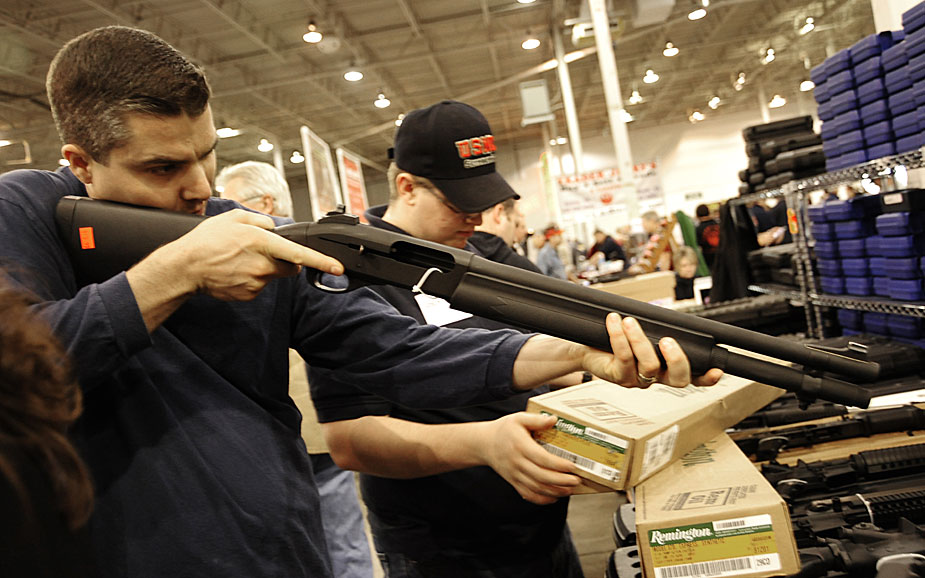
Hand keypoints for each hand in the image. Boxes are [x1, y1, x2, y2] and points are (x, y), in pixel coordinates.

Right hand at [168, 209, 342, 300]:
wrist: (185, 267)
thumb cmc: (207, 240)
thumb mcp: (234, 217)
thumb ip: (261, 220)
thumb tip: (275, 229)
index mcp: (262, 242)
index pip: (299, 254)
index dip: (321, 261)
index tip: (337, 268)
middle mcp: (262, 265)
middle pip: (290, 266)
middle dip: (286, 259)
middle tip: (263, 252)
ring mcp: (256, 283)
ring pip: (273, 276)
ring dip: (265, 268)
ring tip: (239, 260)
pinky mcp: (248, 295)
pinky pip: (259, 286)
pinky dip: (251, 279)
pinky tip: (234, 271)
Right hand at [478, 412, 580, 504]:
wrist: (484, 444)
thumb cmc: (504, 430)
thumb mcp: (518, 418)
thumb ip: (536, 419)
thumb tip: (554, 419)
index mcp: (520, 446)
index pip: (542, 459)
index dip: (559, 465)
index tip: (573, 466)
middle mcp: (517, 463)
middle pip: (542, 476)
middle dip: (562, 481)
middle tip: (577, 480)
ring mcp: (514, 475)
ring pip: (537, 488)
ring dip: (555, 491)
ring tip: (570, 489)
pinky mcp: (513, 482)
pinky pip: (528, 494)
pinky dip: (542, 499)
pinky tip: (555, 497)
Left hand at [582, 313, 723, 388]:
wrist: (585, 347)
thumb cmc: (614, 340)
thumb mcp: (641, 333)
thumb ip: (656, 330)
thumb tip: (667, 317)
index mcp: (666, 367)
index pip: (693, 377)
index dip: (707, 377)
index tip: (717, 370)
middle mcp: (654, 377)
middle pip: (678, 380)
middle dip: (677, 360)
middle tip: (668, 341)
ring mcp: (637, 379)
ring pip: (649, 366)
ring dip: (640, 340)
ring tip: (630, 322)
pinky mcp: (618, 376)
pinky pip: (623, 358)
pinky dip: (619, 336)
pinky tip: (615, 322)